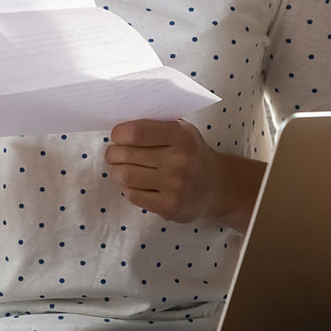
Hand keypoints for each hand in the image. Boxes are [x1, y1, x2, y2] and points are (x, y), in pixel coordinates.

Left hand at [105, 119, 265, 231]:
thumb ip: (156, 124)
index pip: (137, 132)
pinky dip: (128, 189)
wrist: (217, 186)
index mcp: (181, 136)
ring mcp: (175, 186)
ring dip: (116, 172)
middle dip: (113, 154)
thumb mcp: (182, 131)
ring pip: (126, 176)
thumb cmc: (191, 153)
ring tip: (120, 168)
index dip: (119, 133)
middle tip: (113, 154)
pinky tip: (135, 184)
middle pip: (127, 155)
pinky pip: (134, 195)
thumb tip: (121, 123)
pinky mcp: (170, 207)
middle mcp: (180, 160)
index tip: (117, 136)